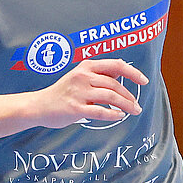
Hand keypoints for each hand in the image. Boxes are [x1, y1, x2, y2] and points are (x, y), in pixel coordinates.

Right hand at [26, 58, 146, 128]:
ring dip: (126, 105)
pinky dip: (113, 114)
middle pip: (115, 84)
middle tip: (137, 106)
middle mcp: (83, 76)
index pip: (116, 65)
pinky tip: (119, 116)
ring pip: (111, 97)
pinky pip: (100, 111)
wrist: (39, 106)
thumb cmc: (63, 92)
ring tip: (133, 111)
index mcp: (86, 66)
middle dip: (130, 96)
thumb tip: (121, 72)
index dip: (133, 72)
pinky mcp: (75, 108)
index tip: (144, 81)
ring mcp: (79, 92)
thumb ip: (99, 75)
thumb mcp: (80, 77)